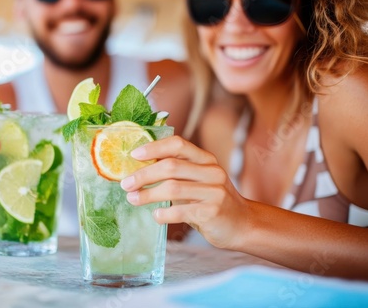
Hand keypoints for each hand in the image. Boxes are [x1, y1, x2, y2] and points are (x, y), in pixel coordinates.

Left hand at [120, 136, 250, 248]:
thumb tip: (138, 169)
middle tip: (125, 183)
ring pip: (173, 188)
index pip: (178, 144)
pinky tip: (155, 215)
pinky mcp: (212, 212)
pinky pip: (180, 211)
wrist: (242, 224)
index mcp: (206, 159)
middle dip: (143, 175)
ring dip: (147, 195)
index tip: (134, 155)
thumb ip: (176, 172)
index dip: (154, 147)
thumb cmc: (210, 200)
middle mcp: (212, 172)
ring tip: (132, 199)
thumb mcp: (198, 180)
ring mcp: (214, 192)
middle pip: (171, 166)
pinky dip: (163, 214)